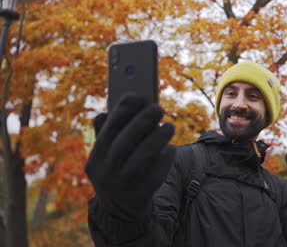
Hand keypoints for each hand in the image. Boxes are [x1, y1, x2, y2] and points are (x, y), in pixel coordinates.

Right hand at [85, 94, 174, 221]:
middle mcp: (105, 172)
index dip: (121, 111)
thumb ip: (111, 132)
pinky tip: (170, 149)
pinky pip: (156, 174)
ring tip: (170, 126)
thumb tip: (124, 102)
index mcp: (95, 158)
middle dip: (142, 122)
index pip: (105, 130)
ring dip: (157, 139)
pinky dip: (164, 159)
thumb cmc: (117, 171)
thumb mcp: (107, 156)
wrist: (120, 211)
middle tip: (158, 108)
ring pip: (141, 158)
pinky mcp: (141, 195)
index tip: (136, 96)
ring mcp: (122, 186)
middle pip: (123, 143)